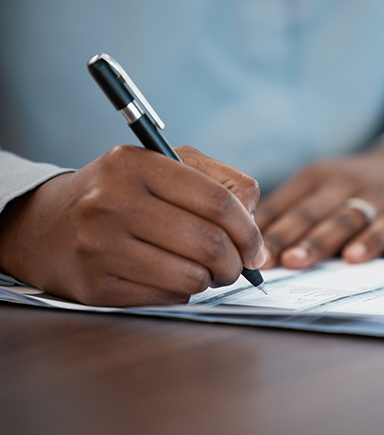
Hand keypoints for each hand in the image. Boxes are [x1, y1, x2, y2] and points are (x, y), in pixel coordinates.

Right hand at [0, 145, 264, 305]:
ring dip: (212, 280)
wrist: (49, 223)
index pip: (218, 201)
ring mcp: (100, 246)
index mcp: (135, 163)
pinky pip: (168, 298)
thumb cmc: (123, 192)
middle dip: (236, 262)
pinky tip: (171, 277)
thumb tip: (256, 235)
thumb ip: (221, 183)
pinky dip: (183, 291)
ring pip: (192, 277)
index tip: (254, 245)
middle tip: (236, 264)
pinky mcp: (96, 285)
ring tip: (206, 270)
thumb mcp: (167, 165)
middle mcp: (112, 202)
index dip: (249, 229)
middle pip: (209, 243)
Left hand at [255, 145, 383, 268]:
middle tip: (259, 261)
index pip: (281, 205)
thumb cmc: (359, 188)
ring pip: (342, 219)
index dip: (259, 229)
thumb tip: (246, 246)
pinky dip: (371, 241)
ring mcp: (374, 198)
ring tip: (296, 261)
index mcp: (315, 178)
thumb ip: (293, 213)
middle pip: (307, 213)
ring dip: (318, 241)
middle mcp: (342, 184)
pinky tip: (355, 258)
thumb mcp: (325, 189)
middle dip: (281, 237)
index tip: (236, 251)